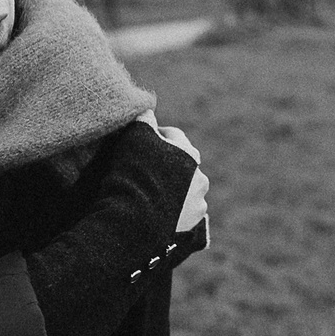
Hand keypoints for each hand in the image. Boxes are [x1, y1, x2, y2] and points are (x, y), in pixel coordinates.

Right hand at [137, 110, 209, 237]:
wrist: (136, 218)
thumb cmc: (135, 171)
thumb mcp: (136, 135)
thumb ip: (143, 118)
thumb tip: (147, 109)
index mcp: (190, 153)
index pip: (172, 136)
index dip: (155, 135)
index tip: (140, 140)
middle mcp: (200, 178)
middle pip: (182, 165)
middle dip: (166, 165)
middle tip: (143, 170)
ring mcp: (198, 203)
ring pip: (185, 192)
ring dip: (172, 191)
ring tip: (149, 196)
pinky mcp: (192, 225)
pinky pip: (183, 215)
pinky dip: (173, 213)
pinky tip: (156, 213)